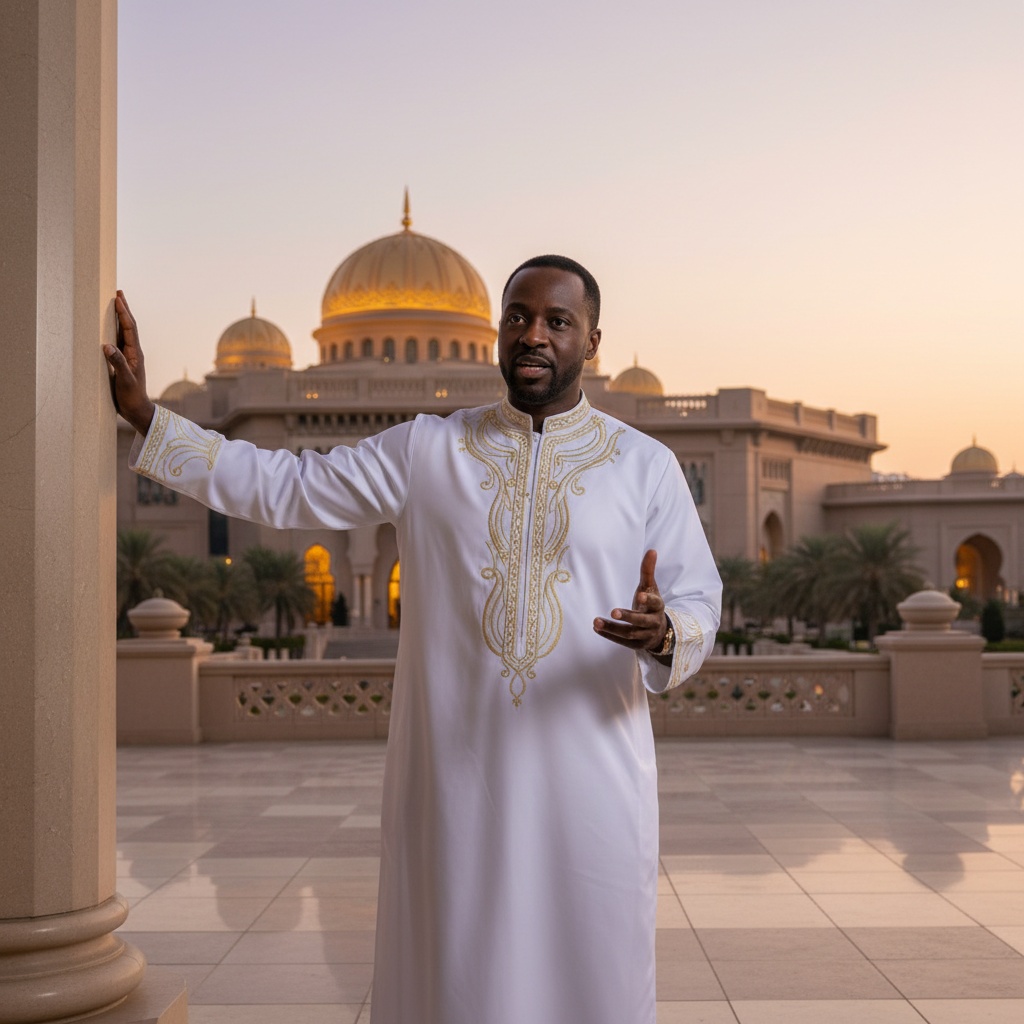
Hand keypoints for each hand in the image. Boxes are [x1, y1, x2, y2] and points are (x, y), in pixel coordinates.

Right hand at [103, 290, 154, 433]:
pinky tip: (108, 329)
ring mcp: (128, 357)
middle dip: (123, 310)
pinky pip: (118, 342)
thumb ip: (118, 363)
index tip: (118, 298)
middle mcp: (133, 352)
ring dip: (119, 318)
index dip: (124, 313)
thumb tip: (107, 345)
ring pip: (123, 333)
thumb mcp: (125, 380)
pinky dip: (114, 331)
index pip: (130, 328)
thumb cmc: (132, 397)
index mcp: (135, 354)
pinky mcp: (123, 363)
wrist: (137, 410)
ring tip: (114, 305)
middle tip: (118, 293)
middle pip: (129, 326)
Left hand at [593, 549, 668, 652]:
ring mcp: (645, 636)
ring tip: (596, 621)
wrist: (659, 631)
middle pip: (641, 622)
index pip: (655, 604)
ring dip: (612, 628)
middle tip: (613, 611)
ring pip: (629, 634)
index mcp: (658, 606)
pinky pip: (622, 642)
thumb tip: (652, 550)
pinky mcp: (637, 646)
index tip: (639, 596)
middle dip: (628, 617)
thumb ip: (648, 570)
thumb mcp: (650, 587)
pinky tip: (596, 628)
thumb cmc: (650, 604)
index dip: (648, 601)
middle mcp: (653, 622)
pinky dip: (609, 636)